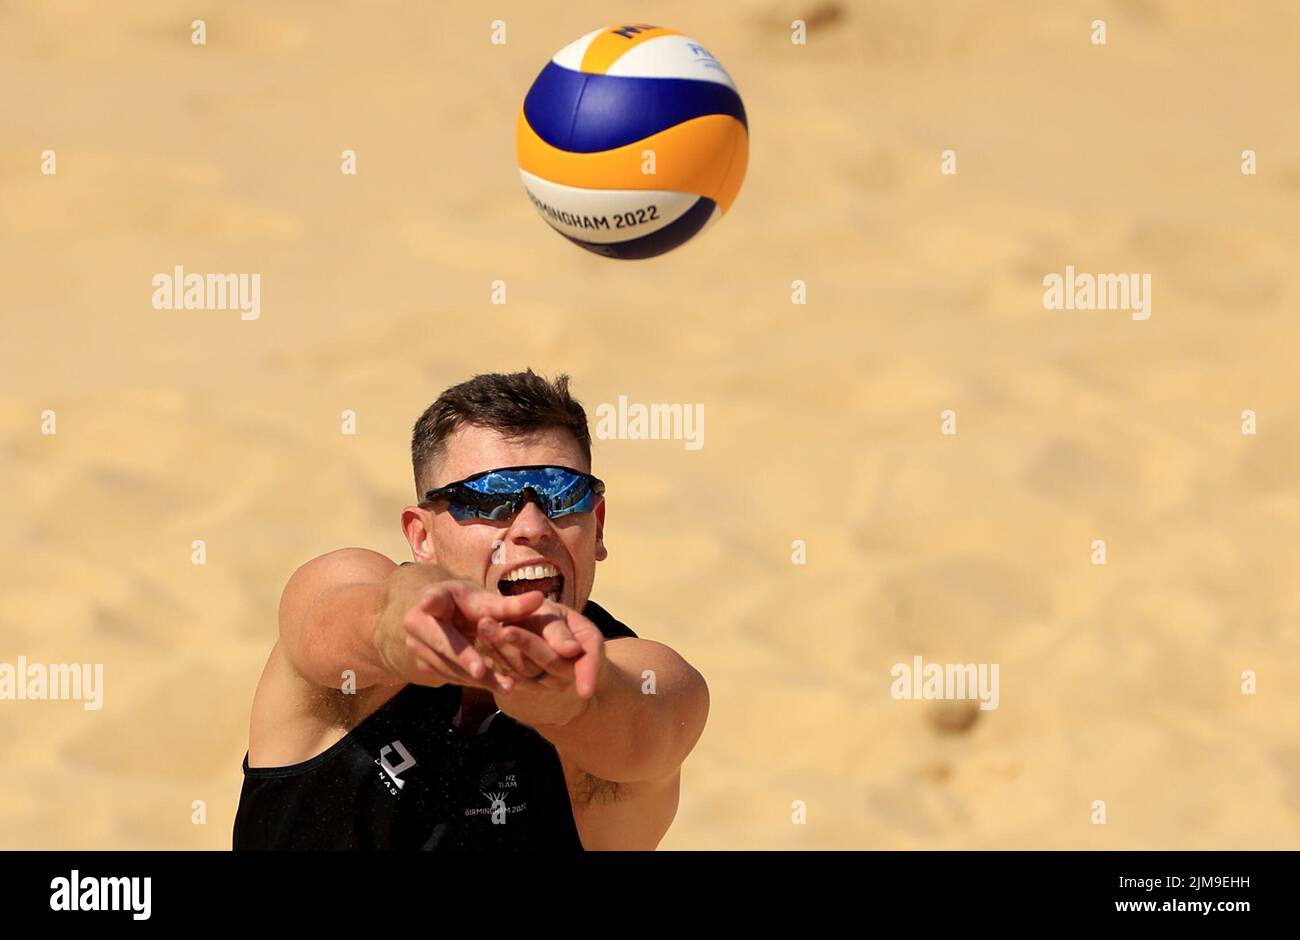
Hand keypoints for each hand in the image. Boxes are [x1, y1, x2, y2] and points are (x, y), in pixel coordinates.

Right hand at [393, 579, 545, 692]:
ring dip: (476, 678)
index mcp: (434, 596)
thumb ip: (510, 605)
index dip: (430, 601)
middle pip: (442, 642)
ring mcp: (416, 646)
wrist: (445, 619)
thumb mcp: (485, 601)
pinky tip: (496, 685)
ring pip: (448, 665)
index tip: (428, 603)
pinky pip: (449, 676)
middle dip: (464, 657)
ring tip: (507, 686)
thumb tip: (540, 598)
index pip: (431, 598)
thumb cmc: (467, 605)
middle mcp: (417, 621)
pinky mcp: (423, 665)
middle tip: (481, 671)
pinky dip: (472, 682)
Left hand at [475, 600, 605, 726]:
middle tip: (505, 627)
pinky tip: (482, 637)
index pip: (589, 663)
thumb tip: (572, 651)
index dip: (588, 674)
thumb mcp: (558, 616)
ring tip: (485, 624)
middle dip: (525, 643)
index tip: (580, 677)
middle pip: (549, 661)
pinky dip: (495, 654)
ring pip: (526, 669)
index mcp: (587, 649)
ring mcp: (547, 683)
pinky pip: (510, 673)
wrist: (539, 635)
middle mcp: (568, 672)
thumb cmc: (553, 619)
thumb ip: (559, 632)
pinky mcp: (524, 685)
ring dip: (503, 647)